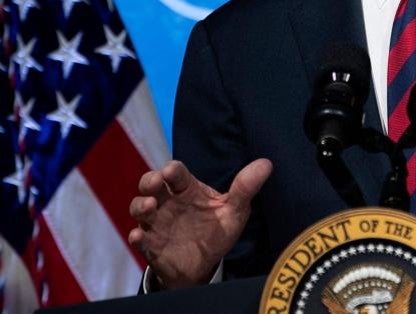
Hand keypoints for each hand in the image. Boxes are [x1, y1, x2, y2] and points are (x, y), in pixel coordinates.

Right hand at [128, 158, 271, 288]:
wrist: (204, 264)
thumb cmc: (216, 229)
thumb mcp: (234, 210)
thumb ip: (246, 188)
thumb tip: (266, 164)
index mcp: (188, 190)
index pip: (177, 174)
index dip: (173, 170)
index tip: (173, 171)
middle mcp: (168, 202)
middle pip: (151, 185)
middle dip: (149, 181)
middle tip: (155, 183)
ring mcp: (156, 223)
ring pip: (139, 208)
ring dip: (140, 206)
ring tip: (150, 207)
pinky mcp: (150, 244)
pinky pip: (139, 239)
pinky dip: (137, 237)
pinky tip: (139, 236)